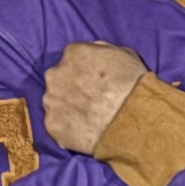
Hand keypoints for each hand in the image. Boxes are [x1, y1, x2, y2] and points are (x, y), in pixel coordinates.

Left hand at [40, 40, 149, 154]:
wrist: (132, 117)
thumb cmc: (133, 84)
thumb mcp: (124, 55)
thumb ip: (101, 52)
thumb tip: (94, 56)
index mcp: (73, 53)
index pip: (72, 59)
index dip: (83, 71)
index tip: (93, 82)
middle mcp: (55, 74)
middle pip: (59, 80)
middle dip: (71, 89)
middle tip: (90, 101)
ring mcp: (51, 101)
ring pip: (55, 104)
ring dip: (67, 109)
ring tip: (88, 120)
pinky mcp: (52, 126)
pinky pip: (57, 126)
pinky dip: (68, 130)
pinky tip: (85, 132)